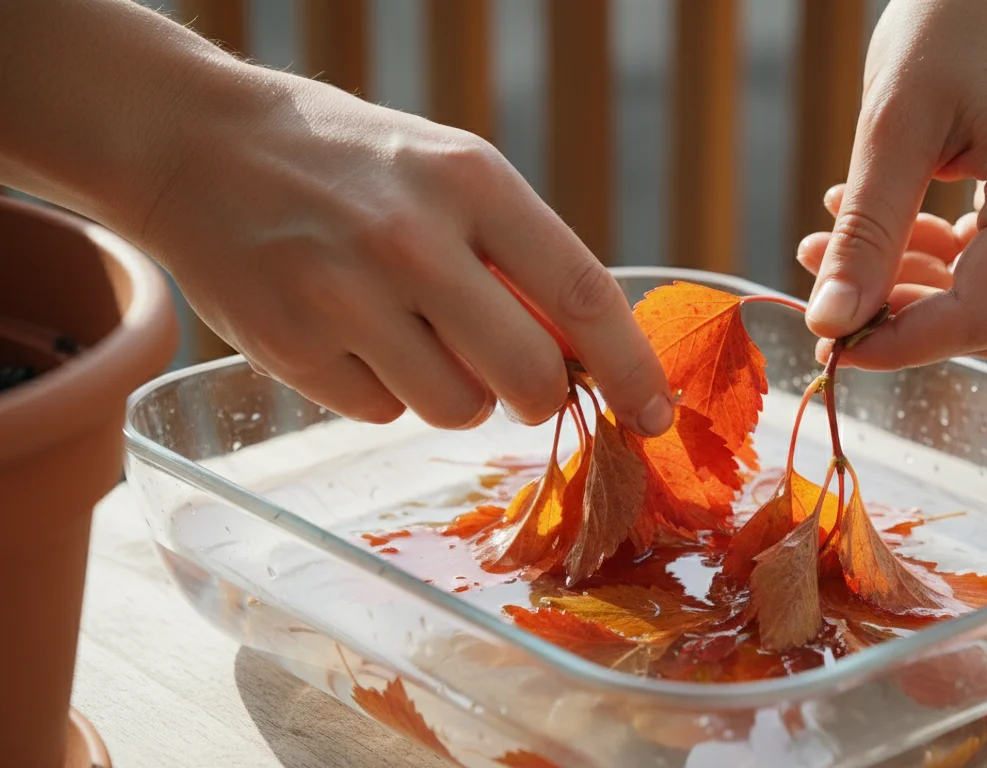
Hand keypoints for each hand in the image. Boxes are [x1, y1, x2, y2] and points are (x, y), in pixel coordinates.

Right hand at [140, 67, 673, 435]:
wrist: (198, 146)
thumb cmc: (350, 164)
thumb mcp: (449, 172)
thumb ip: (521, 256)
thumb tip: (590, 358)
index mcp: (471, 181)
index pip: (583, 294)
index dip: (630, 367)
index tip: (655, 413)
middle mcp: (410, 239)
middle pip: (529, 377)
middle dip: (535, 394)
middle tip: (516, 377)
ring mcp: (344, 298)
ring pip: (455, 410)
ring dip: (453, 392)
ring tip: (409, 331)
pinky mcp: (290, 348)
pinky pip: (382, 415)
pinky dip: (382, 392)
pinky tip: (349, 334)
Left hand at [803, 0, 986, 367]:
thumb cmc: (947, 21)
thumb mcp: (891, 128)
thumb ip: (864, 234)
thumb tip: (829, 326)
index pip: (981, 316)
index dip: (900, 343)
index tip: (831, 342)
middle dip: (899, 314)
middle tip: (822, 288)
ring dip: (908, 286)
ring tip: (828, 247)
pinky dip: (935, 259)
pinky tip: (883, 226)